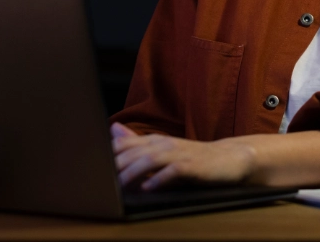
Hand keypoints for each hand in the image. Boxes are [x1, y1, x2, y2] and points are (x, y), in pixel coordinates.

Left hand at [110, 123, 255, 189]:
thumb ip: (137, 142)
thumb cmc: (195, 157)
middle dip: (114, 166)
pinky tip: (148, 188)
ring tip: (119, 185)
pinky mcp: (193, 166)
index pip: (123, 145)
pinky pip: (173, 171)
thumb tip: (113, 131)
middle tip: (98, 180)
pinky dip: (159, 179)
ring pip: (150, 160)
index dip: (105, 156)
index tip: (89, 168)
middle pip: (133, 152)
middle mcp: (164, 144)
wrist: (230, 158)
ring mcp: (179, 154)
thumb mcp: (163, 150)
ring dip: (133, 172)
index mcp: (154, 141)